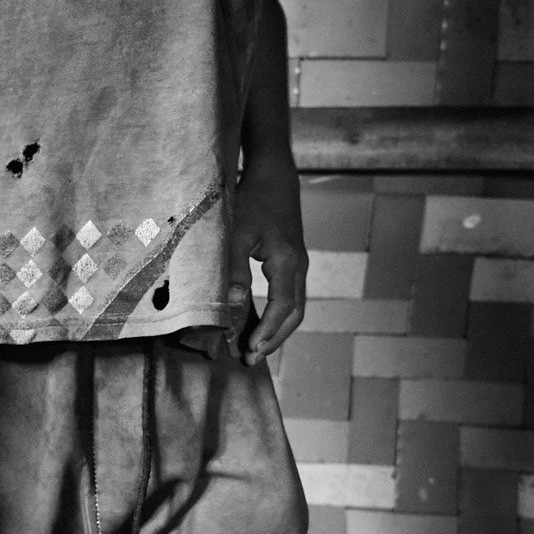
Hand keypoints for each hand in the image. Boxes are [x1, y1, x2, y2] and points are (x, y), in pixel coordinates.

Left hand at [224, 157, 306, 364]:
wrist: (273, 173)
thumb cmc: (253, 200)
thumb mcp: (236, 234)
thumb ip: (234, 270)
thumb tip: (234, 305)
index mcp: (288, 262)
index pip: (282, 308)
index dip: (267, 333)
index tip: (249, 351)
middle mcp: (299, 266)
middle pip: (294, 314)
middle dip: (273, 339)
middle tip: (250, 359)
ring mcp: (298, 264)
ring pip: (294, 307)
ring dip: (276, 330)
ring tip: (254, 348)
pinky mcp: (291, 260)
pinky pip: (288, 296)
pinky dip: (276, 315)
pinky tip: (258, 324)